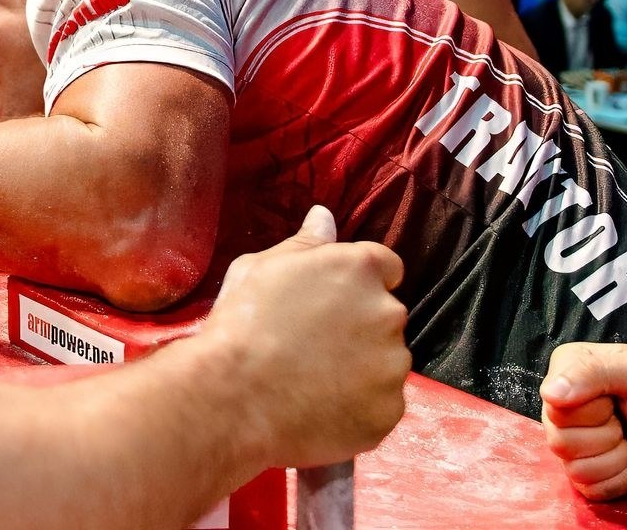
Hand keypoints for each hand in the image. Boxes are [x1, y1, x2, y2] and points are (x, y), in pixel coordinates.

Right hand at [206, 207, 409, 468]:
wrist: (234, 398)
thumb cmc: (241, 324)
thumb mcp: (259, 267)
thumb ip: (304, 244)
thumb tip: (325, 216)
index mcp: (359, 268)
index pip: (385, 266)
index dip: (357, 283)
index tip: (331, 301)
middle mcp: (388, 312)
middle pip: (384, 315)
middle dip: (359, 325)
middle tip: (313, 343)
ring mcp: (392, 365)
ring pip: (385, 361)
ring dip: (362, 366)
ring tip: (313, 380)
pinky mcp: (388, 410)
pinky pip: (380, 403)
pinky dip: (358, 406)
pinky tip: (321, 407)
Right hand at [542, 343, 626, 502]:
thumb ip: (594, 371)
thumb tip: (550, 393)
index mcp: (569, 370)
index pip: (554, 401)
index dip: (591, 409)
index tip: (618, 400)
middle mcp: (561, 405)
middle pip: (558, 437)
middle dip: (605, 436)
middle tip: (626, 423)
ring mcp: (570, 441)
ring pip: (571, 465)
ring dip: (614, 459)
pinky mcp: (583, 473)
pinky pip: (585, 486)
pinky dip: (616, 479)